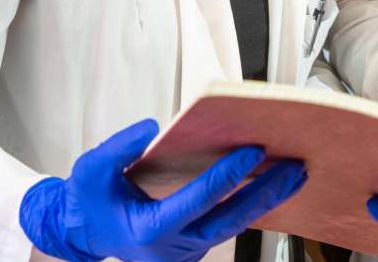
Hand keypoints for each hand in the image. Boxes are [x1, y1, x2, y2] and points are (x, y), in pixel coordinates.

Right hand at [20, 118, 306, 261]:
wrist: (82, 231)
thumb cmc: (88, 201)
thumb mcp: (90, 169)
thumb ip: (119, 149)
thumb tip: (153, 128)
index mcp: (151, 230)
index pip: (199, 199)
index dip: (228, 173)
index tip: (254, 150)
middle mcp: (175, 247)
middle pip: (231, 219)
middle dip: (265, 192)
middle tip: (294, 167)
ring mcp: (186, 252)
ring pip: (234, 226)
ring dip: (264, 200)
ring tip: (293, 174)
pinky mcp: (193, 248)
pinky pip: (226, 226)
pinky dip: (249, 205)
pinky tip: (269, 185)